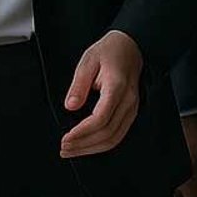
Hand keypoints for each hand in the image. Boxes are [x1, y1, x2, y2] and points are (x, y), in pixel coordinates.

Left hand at [59, 30, 142, 157]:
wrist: (131, 46)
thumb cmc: (109, 52)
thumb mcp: (88, 61)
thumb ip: (78, 84)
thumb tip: (71, 106)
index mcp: (117, 86)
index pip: (101, 118)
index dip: (82, 132)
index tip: (66, 137)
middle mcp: (128, 100)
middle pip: (107, 133)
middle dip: (83, 144)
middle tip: (64, 147)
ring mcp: (132, 107)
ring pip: (115, 138)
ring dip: (92, 148)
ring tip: (73, 150)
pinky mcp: (131, 112)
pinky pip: (118, 134)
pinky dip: (102, 144)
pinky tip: (88, 145)